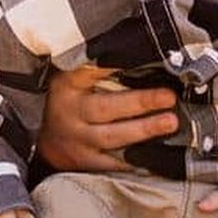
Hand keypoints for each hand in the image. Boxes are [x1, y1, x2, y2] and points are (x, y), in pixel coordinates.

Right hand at [36, 66, 178, 171]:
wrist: (48, 142)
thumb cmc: (71, 101)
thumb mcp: (75, 79)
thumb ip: (98, 68)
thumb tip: (140, 54)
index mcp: (68, 85)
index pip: (88, 71)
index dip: (110, 66)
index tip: (137, 57)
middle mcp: (71, 112)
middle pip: (105, 107)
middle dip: (140, 102)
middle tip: (169, 97)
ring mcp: (77, 140)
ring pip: (112, 136)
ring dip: (144, 129)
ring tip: (170, 122)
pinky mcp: (85, 163)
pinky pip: (113, 162)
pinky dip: (135, 158)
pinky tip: (157, 151)